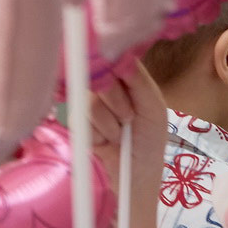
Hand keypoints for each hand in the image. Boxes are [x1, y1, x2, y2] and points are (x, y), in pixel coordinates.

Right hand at [90, 64, 166, 186]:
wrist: (135, 173)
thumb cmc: (149, 138)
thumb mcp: (152, 106)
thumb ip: (138, 80)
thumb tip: (120, 55)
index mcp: (122, 76)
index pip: (111, 56)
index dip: (112, 64)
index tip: (121, 77)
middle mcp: (101, 86)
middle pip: (96, 77)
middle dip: (117, 102)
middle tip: (129, 118)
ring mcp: (85, 103)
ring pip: (88, 101)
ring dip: (109, 123)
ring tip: (119, 134)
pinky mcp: (75, 122)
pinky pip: (80, 121)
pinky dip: (98, 135)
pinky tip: (106, 142)